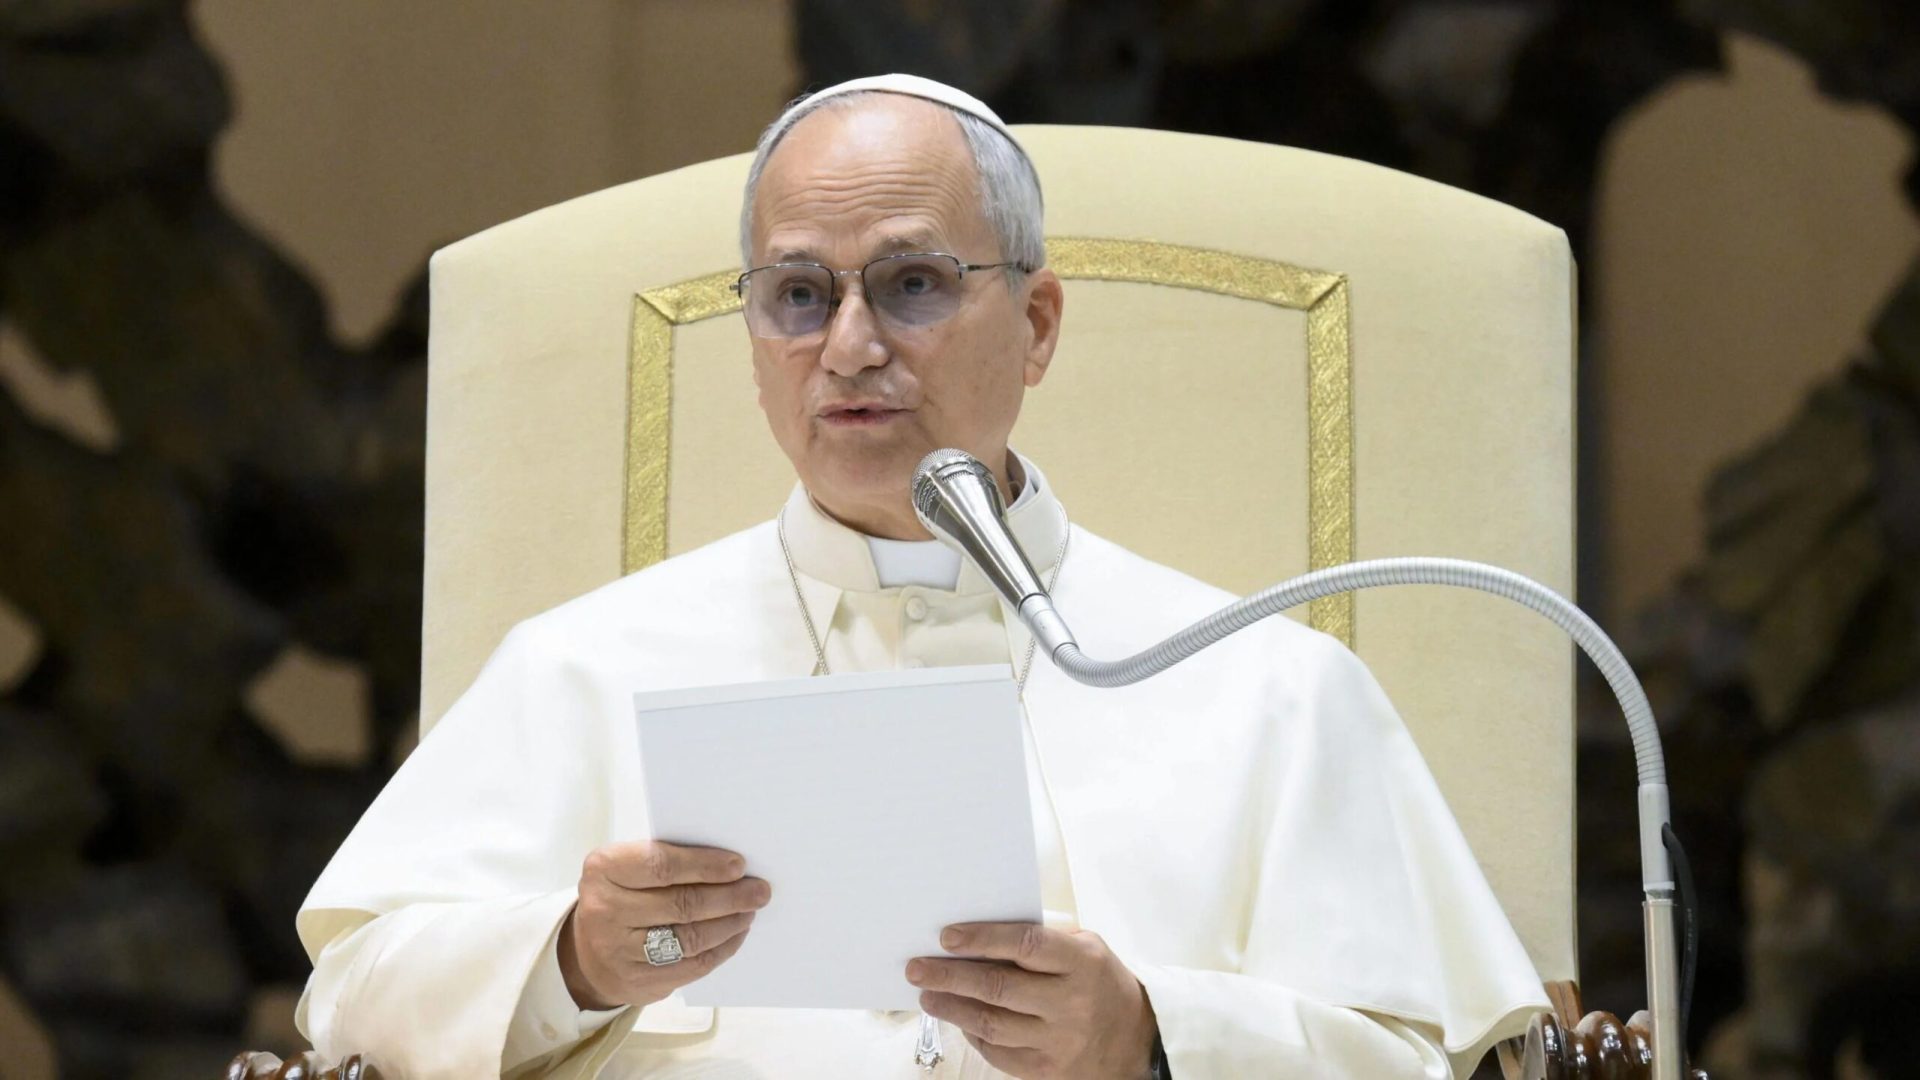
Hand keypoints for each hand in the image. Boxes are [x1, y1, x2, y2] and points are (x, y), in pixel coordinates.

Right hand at [559, 840, 770, 1010]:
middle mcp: (605, 911)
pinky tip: (735, 934)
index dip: (704, 865)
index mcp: (604, 870)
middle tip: (759, 890)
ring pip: (690, 938)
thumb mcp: (627, 868)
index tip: (739, 865)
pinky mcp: (637, 983)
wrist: (587, 952)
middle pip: (681, 904)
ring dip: (729, 924)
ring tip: (749, 911)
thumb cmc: (620, 896)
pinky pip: (692, 966)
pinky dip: (721, 949)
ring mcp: (619, 951)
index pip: (661, 865)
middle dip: (729, 897)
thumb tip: (730, 864)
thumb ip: (667, 860)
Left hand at [908, 923, 1158, 1079]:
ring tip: (927, 994)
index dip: (982, 939)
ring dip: (952, 1007)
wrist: (1136, 1042)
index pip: (1025, 945)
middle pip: (999, 988)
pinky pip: (998, 1053)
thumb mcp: (1086, 948)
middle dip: (950, 976)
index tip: (946, 937)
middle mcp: (1071, 1004)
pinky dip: (973, 1034)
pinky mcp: (1047, 1071)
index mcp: (1082, 963)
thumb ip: (1043, 938)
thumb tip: (980, 933)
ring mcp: (1058, 1042)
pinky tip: (958, 1019)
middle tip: (917, 968)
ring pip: (992, 1024)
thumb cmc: (1100, 983)